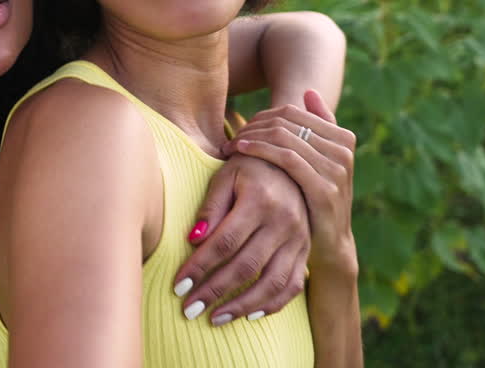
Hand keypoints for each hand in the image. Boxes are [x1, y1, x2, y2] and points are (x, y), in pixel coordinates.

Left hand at [174, 152, 311, 324]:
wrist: (289, 165)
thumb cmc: (248, 169)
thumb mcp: (225, 176)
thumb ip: (210, 207)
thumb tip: (193, 241)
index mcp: (260, 200)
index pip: (225, 241)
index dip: (200, 266)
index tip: (178, 285)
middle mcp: (283, 222)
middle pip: (246, 266)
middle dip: (214, 291)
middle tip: (188, 309)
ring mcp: (299, 239)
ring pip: (271, 282)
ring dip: (241, 306)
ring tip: (214, 319)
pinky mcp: (306, 251)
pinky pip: (292, 286)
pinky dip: (272, 304)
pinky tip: (249, 315)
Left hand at [225, 90, 356, 276]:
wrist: (328, 244)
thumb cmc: (313, 199)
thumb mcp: (317, 162)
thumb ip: (317, 128)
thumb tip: (309, 92)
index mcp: (342, 137)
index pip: (292, 111)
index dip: (262, 116)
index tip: (241, 127)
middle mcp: (343, 150)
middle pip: (286, 121)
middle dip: (254, 125)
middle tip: (232, 136)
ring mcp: (336, 169)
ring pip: (284, 136)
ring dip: (251, 136)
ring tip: (231, 145)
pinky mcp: (324, 189)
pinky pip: (287, 157)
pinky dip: (259, 150)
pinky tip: (239, 151)